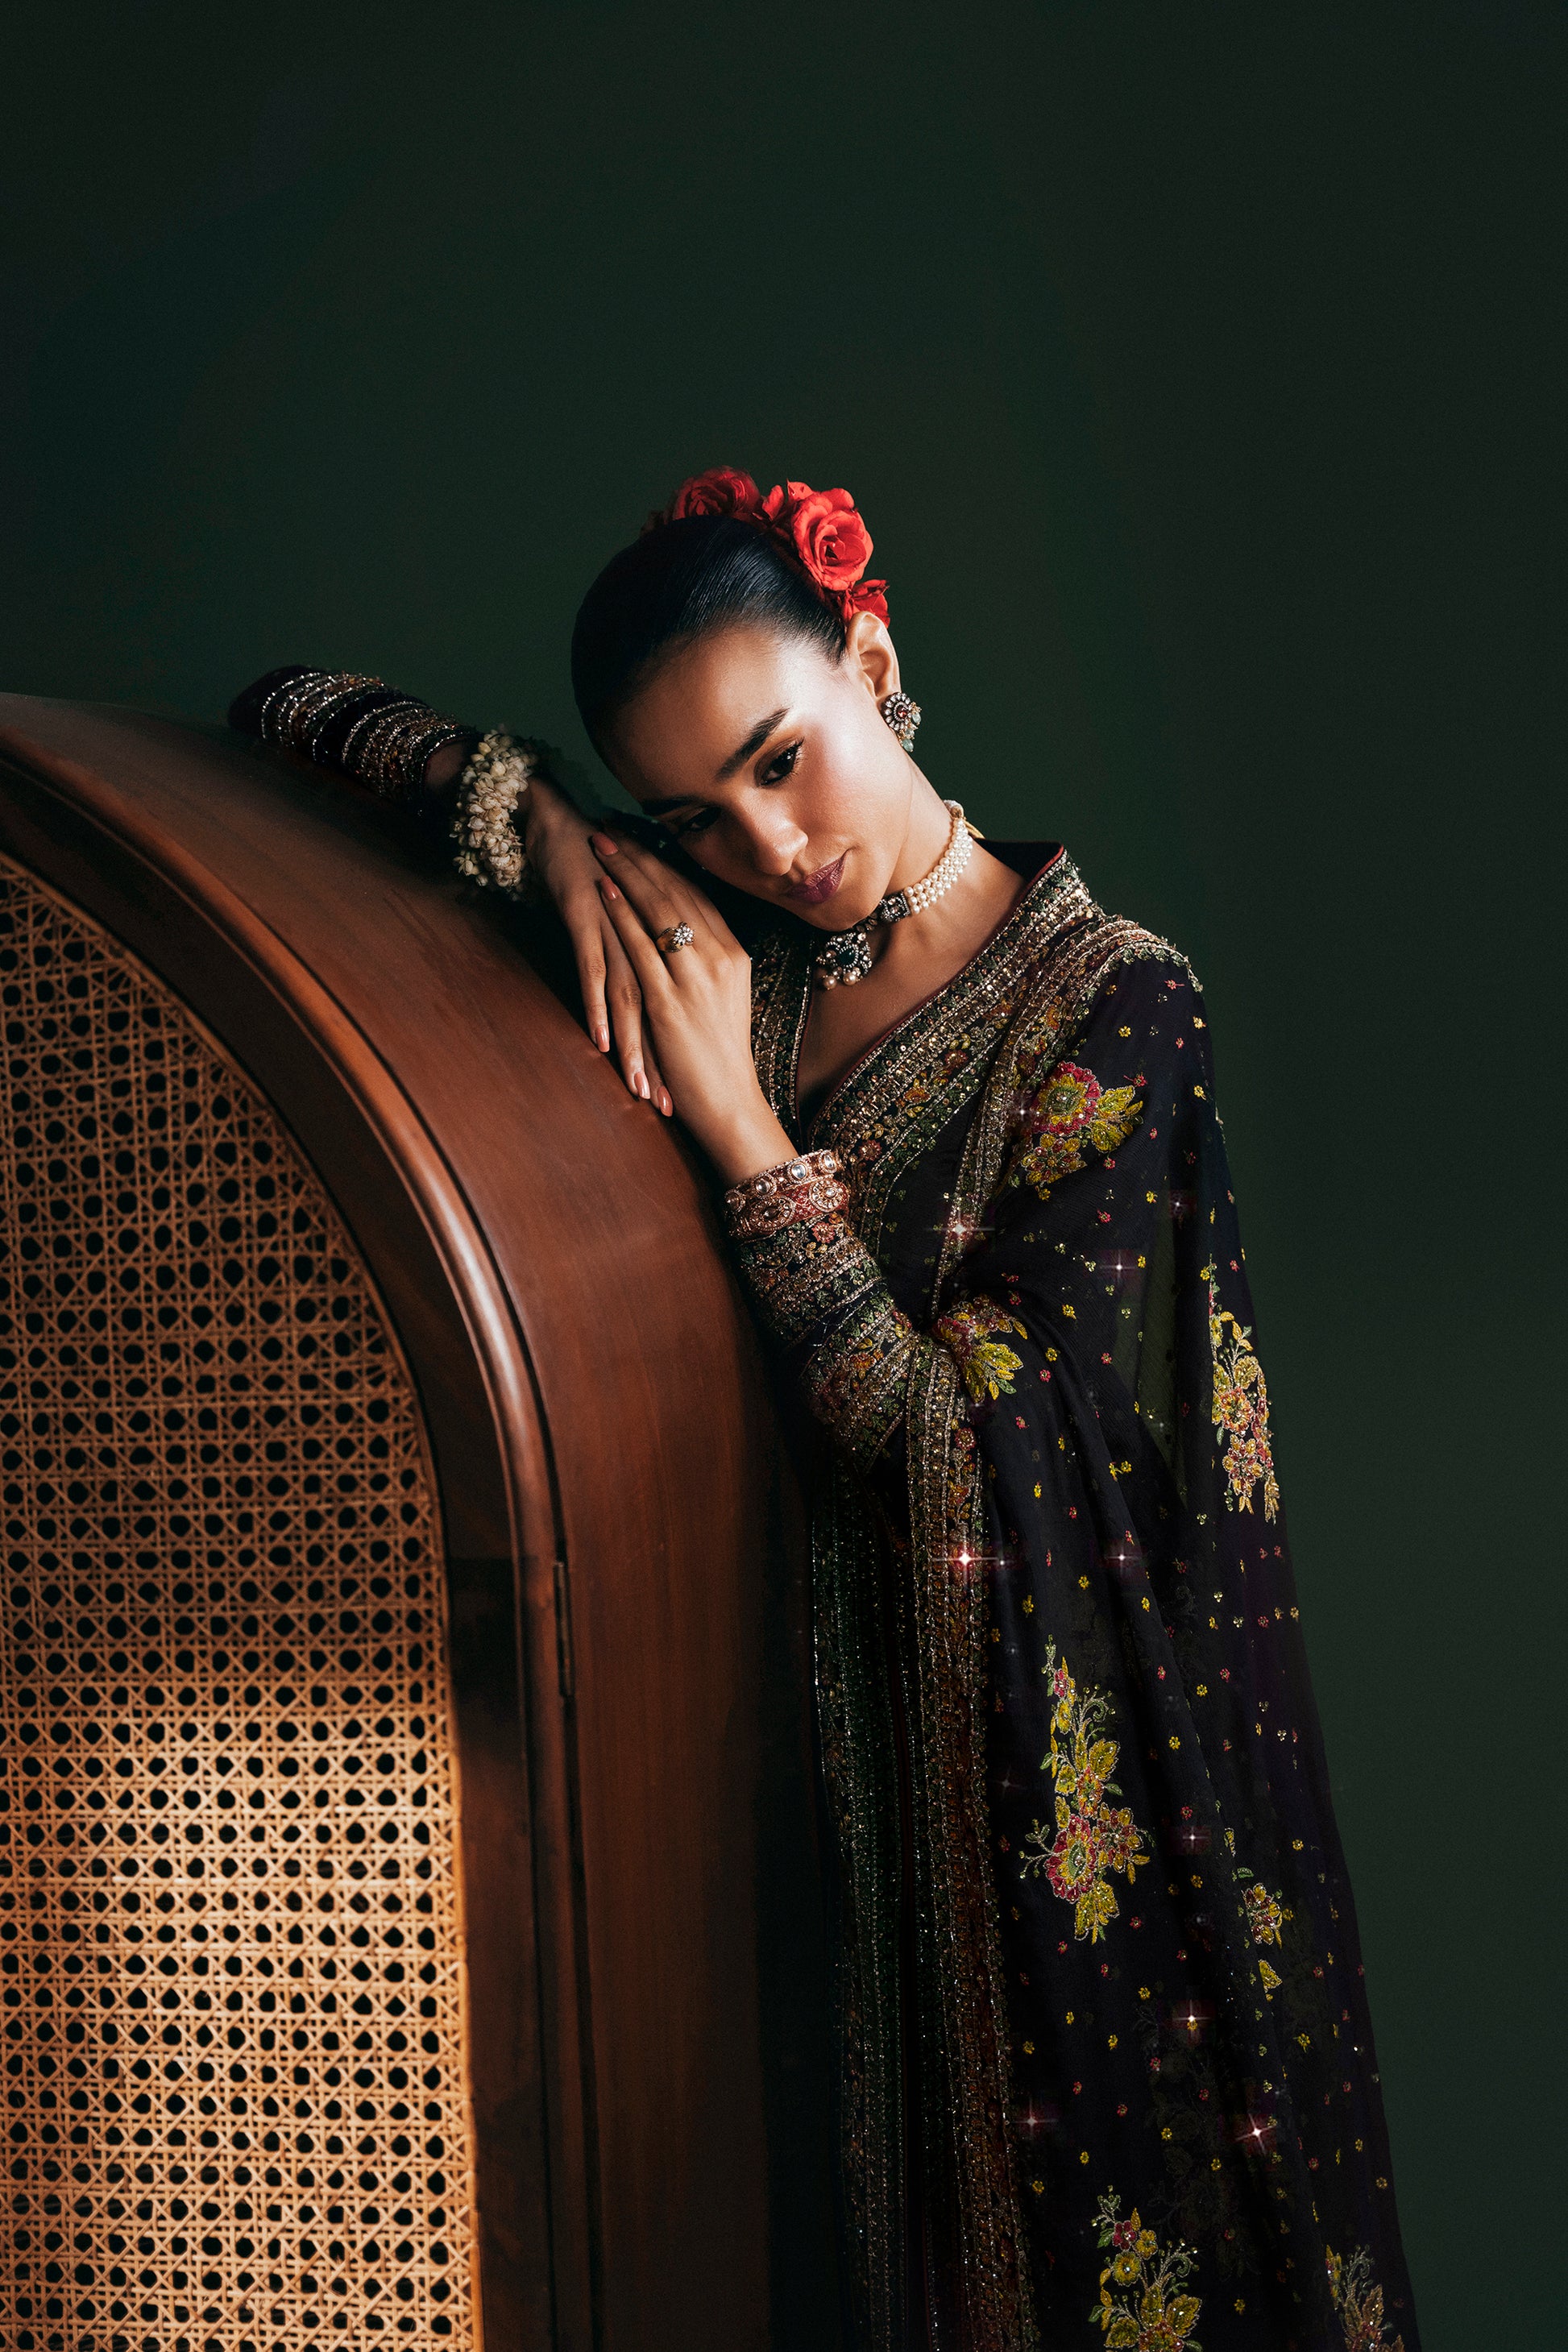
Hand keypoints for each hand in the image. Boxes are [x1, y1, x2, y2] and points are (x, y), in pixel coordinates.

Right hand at [520, 776, 673, 1112]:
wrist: (560, 825)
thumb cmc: (592, 873)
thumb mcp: (625, 919)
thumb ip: (641, 952)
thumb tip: (649, 994)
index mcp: (665, 934)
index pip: (680, 1001)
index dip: (683, 1046)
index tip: (690, 1090)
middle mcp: (649, 933)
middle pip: (660, 1008)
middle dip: (664, 1060)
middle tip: (668, 1106)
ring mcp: (619, 927)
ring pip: (631, 996)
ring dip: (633, 1046)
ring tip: (637, 1089)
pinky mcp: (587, 919)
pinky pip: (593, 969)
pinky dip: (596, 1007)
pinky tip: (598, 1042)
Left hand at [590, 834, 796, 1183]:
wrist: (729, 1103)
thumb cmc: (720, 1057)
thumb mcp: (723, 1000)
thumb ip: (707, 965)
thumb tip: (684, 938)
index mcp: (733, 953)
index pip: (697, 893)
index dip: (665, 861)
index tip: (640, 836)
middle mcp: (718, 957)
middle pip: (675, 890)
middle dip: (640, 855)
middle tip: (610, 826)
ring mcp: (694, 978)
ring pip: (658, 910)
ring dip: (625, 873)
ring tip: (599, 844)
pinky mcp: (668, 1001)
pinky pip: (641, 946)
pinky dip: (621, 914)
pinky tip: (602, 891)